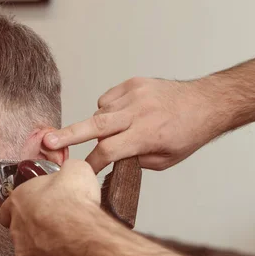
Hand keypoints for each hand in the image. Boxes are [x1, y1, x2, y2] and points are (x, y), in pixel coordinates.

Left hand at [0, 159, 101, 255]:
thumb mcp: (74, 169)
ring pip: (30, 250)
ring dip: (43, 245)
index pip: (7, 207)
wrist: (85, 233)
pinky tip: (69, 253)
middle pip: (19, 229)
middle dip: (34, 226)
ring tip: (64, 239)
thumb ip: (65, 171)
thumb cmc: (74, 203)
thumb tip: (70, 171)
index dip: (22, 206)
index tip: (33, 205)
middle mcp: (17, 228)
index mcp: (18, 201)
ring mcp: (26, 251)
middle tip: (54, 221)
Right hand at [44, 77, 229, 171]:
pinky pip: (107, 100)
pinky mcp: (133, 83)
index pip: (109, 150)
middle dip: (69, 134)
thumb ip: (133, 159)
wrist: (207, 102)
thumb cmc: (187, 134)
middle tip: (48, 140)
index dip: (92, 163)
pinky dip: (107, 110)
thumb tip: (109, 158)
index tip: (82, 172)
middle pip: (95, 125)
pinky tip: (121, 117)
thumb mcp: (164, 160)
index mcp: (148, 134)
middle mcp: (139, 112)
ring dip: (99, 126)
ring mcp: (135, 94)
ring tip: (116, 131)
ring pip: (100, 112)